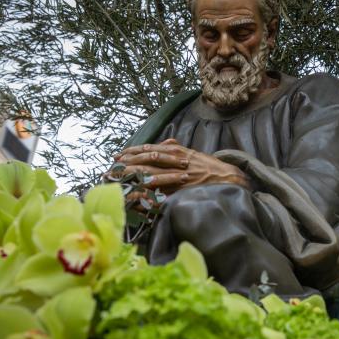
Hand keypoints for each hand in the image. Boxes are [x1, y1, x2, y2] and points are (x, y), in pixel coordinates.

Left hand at [113, 138, 248, 194]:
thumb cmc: (210, 168)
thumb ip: (179, 149)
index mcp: (177, 151)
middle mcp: (176, 161)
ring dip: (132, 179)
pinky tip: (136, 195)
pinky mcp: (182, 190)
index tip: (117, 156)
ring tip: (116, 183)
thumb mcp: (194, 154)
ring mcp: (178, 176)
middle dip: (125, 166)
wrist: (229, 178)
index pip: (149, 149)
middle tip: (109, 171)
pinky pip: (161, 192)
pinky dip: (148, 193)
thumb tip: (168, 142)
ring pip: (150, 175)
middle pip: (145, 161)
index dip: (131, 152)